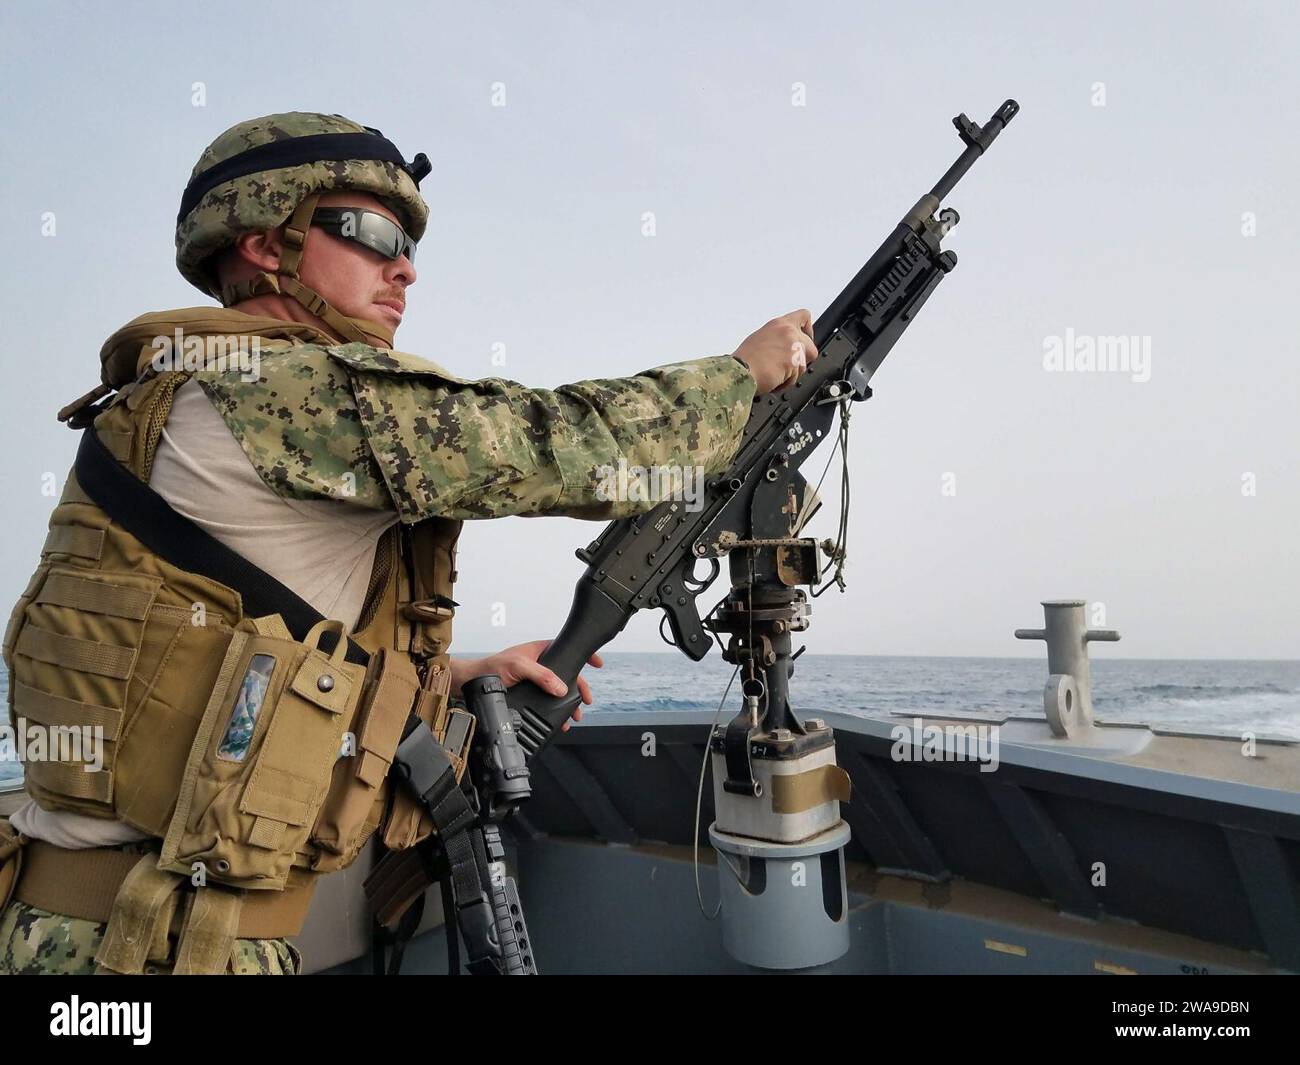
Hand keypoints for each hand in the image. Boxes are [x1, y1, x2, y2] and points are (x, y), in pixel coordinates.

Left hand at [450, 640, 603, 731]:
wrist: (471, 685)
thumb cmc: (490, 669)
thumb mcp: (518, 667)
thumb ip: (541, 675)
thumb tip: (562, 688)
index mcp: (539, 651)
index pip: (566, 649)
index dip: (583, 655)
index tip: (597, 663)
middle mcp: (539, 665)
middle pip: (567, 675)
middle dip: (579, 688)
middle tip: (587, 700)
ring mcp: (534, 681)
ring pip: (558, 691)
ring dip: (569, 704)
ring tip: (574, 716)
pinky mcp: (529, 695)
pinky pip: (547, 703)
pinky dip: (556, 712)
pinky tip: (559, 721)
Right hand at [731, 309, 819, 394]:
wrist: (738, 371)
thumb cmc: (742, 359)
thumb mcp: (760, 338)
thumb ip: (778, 338)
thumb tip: (785, 348)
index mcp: (779, 324)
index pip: (804, 316)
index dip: (808, 330)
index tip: (804, 339)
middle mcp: (788, 333)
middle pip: (811, 348)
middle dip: (801, 360)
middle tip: (787, 366)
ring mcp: (792, 348)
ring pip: (803, 366)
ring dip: (790, 374)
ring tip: (773, 373)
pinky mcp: (793, 363)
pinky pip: (794, 378)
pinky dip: (784, 383)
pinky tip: (772, 379)